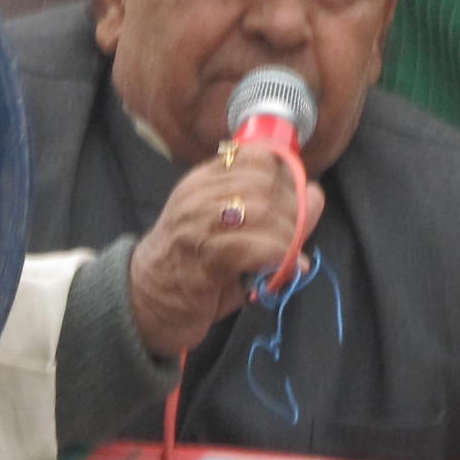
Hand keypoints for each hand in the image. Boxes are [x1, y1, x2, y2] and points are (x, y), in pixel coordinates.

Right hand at [127, 152, 328, 358]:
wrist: (144, 304)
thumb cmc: (194, 266)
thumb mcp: (228, 229)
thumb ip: (270, 211)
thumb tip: (315, 196)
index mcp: (204, 181)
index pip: (256, 155)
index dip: (286, 176)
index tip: (296, 201)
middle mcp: (198, 196)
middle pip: (265, 183)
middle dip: (294, 210)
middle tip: (296, 236)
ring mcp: (197, 226)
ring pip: (263, 212)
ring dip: (289, 236)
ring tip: (290, 255)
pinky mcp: (202, 260)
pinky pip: (254, 248)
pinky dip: (279, 258)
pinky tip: (286, 269)